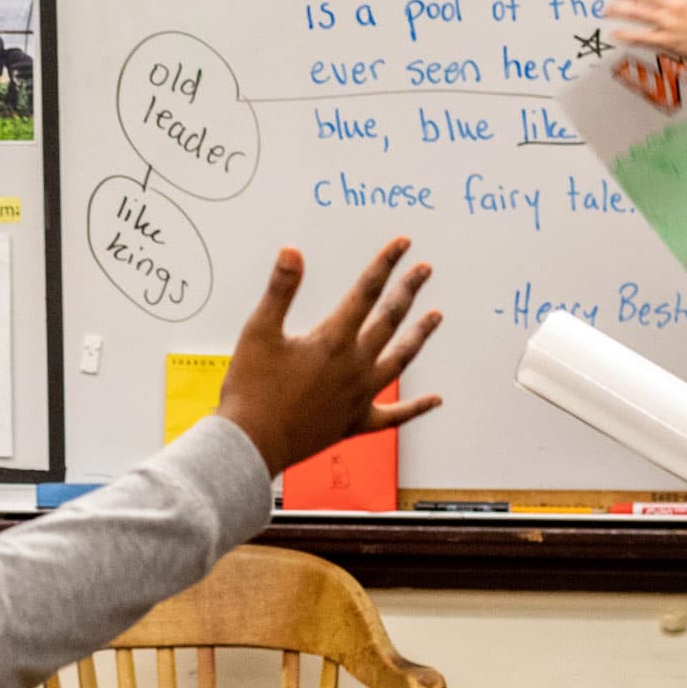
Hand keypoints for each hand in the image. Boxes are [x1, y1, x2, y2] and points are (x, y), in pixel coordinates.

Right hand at [216, 238, 443, 474]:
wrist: (251, 443)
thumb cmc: (251, 389)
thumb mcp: (258, 332)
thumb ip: (280, 290)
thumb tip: (293, 252)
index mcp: (333, 341)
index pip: (366, 292)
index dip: (385, 264)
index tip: (402, 244)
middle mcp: (355, 366)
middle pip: (389, 320)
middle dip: (408, 291)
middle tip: (425, 270)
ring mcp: (359, 396)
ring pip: (400, 360)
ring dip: (419, 336)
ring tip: (436, 317)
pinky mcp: (355, 423)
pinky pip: (394, 415)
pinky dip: (416, 408)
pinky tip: (436, 400)